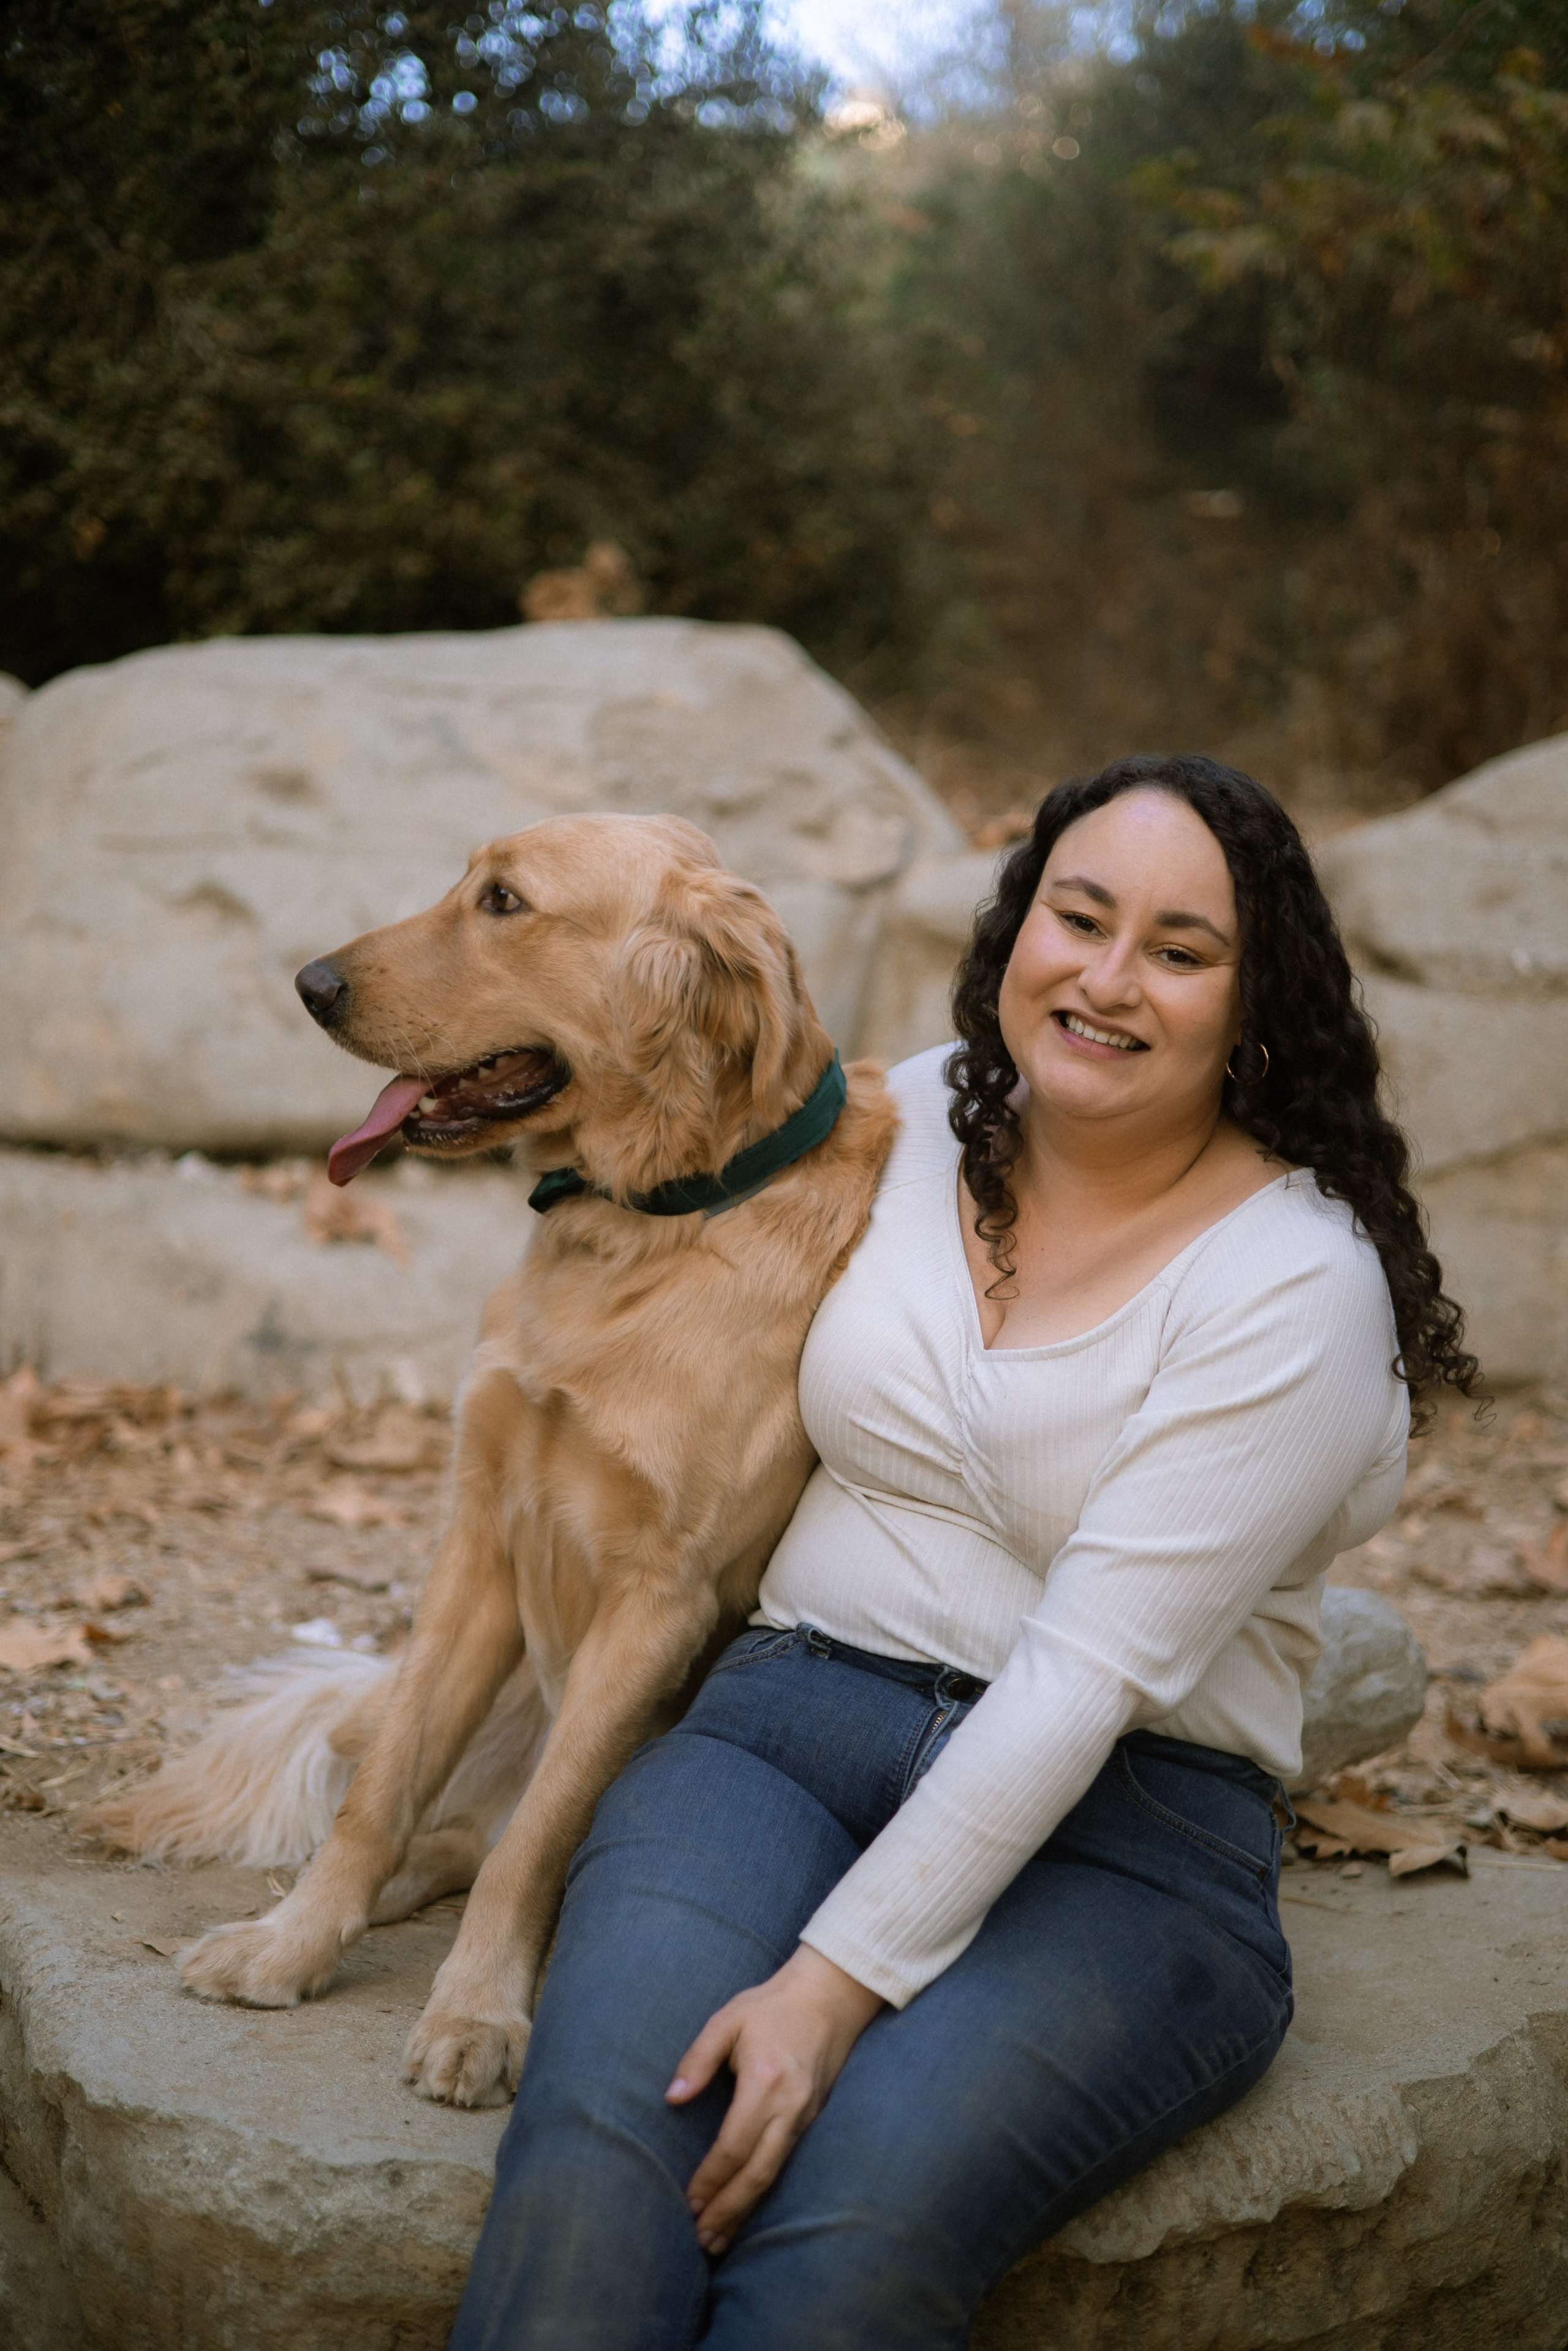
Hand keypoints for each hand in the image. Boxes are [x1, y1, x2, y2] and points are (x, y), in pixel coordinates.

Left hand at [666, 1944, 883, 2255]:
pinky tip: (746, 2208)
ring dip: (745, 2210)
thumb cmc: (771, 2006)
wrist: (829, 1996)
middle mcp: (790, 2106)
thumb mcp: (728, 2019)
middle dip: (727, 2210)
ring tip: (717, 2239)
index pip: (734, 2144)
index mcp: (766, 2081)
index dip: (710, 2178)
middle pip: (757, 2172)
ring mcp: (805, 2116)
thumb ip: (698, 2058)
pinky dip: (763, 2191)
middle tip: (699, 2240)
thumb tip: (673, 2097)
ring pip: (774, 2175)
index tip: (687, 2203)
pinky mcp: (812, 2119)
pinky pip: (785, 2164)